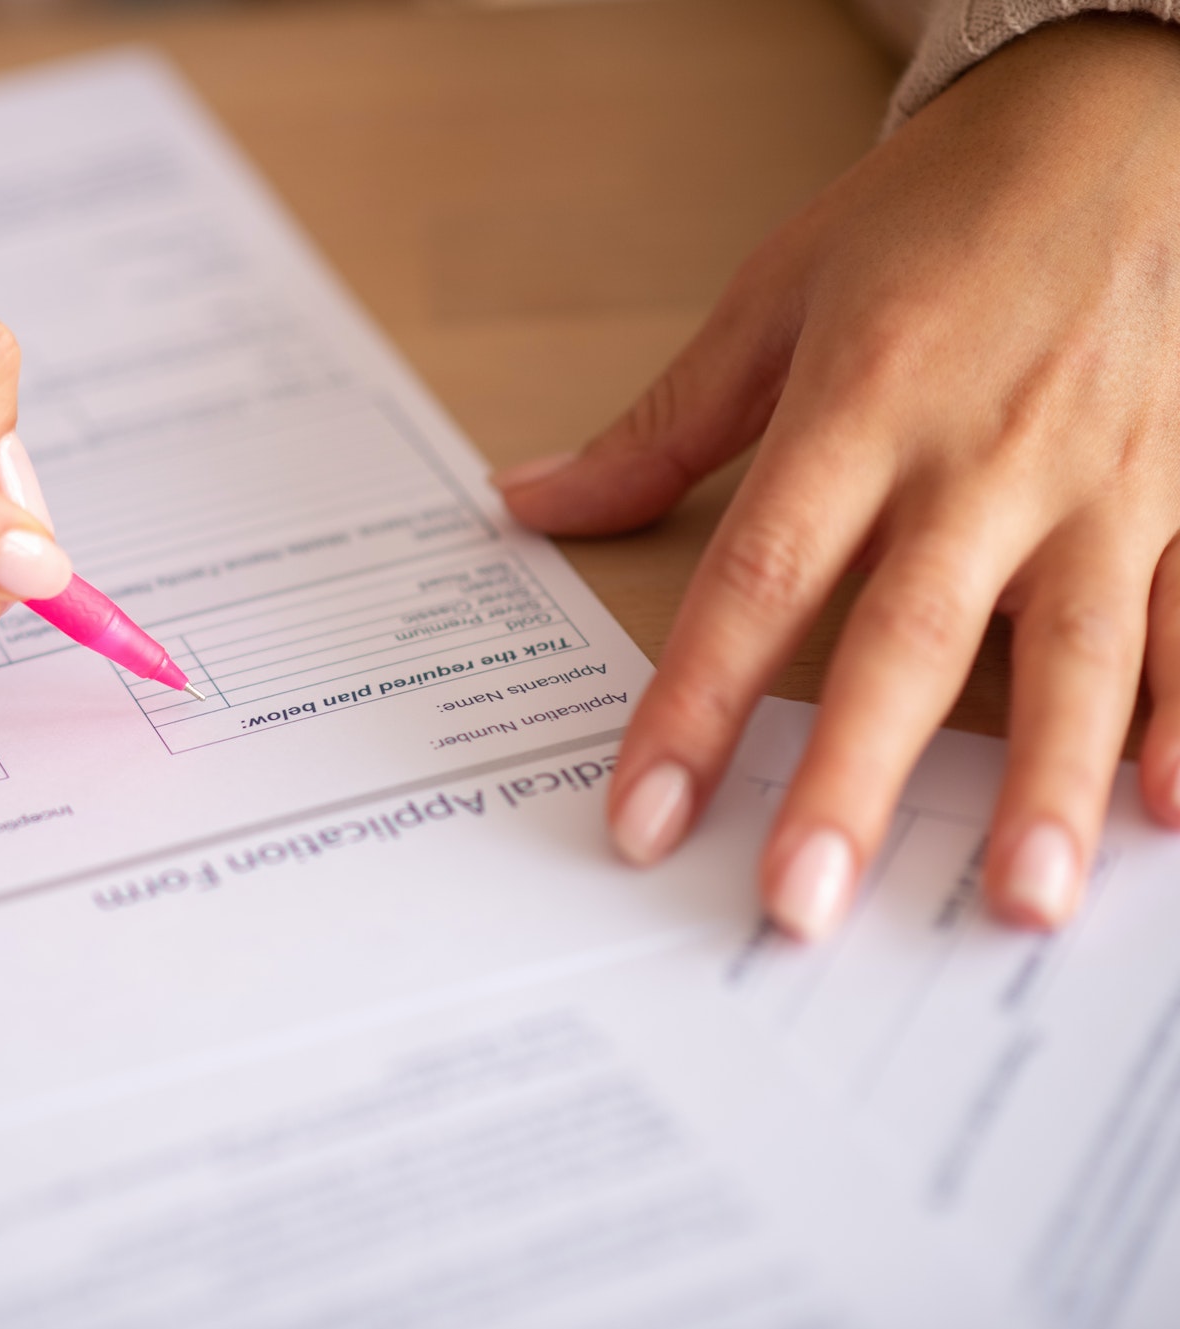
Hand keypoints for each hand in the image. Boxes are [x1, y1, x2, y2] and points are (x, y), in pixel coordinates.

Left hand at [496, 18, 1179, 937]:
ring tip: (1014, 901)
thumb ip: (659, 430)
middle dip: (856, 780)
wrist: (1131, 113)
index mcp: (861, 405)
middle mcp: (983, 456)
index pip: (757, 580)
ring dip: (1045, 782)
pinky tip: (1171, 815)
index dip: (694, 706)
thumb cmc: (944, 214)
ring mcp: (1103, 479)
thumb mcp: (776, 298)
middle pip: (909, 636)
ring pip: (1077, 648)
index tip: (642, 816)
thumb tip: (526, 506)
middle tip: (805, 902)